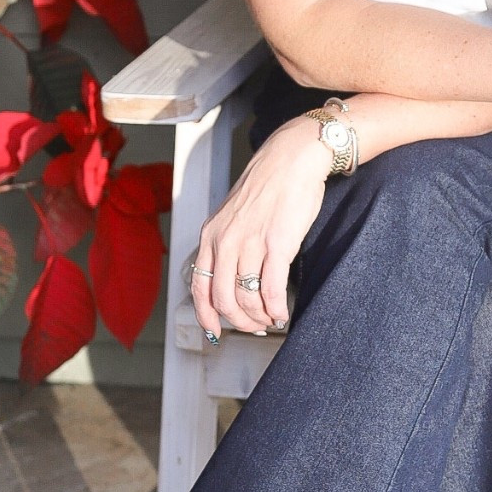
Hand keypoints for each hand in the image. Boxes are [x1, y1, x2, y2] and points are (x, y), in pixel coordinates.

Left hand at [189, 117, 330, 338]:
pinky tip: (281, 313)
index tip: (216, 332)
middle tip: (254, 327)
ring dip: (260, 317)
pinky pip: (272, 290)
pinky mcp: (278, 244)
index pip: (199, 287)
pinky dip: (276, 309)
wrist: (291, 159)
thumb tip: (230, 278)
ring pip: (248, 298)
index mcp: (211, 235)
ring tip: (271, 319)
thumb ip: (226, 243)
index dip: (207, 316)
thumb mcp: (232, 214)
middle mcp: (225, 241)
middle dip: (239, 321)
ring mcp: (251, 243)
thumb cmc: (267, 187)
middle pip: (223, 299)